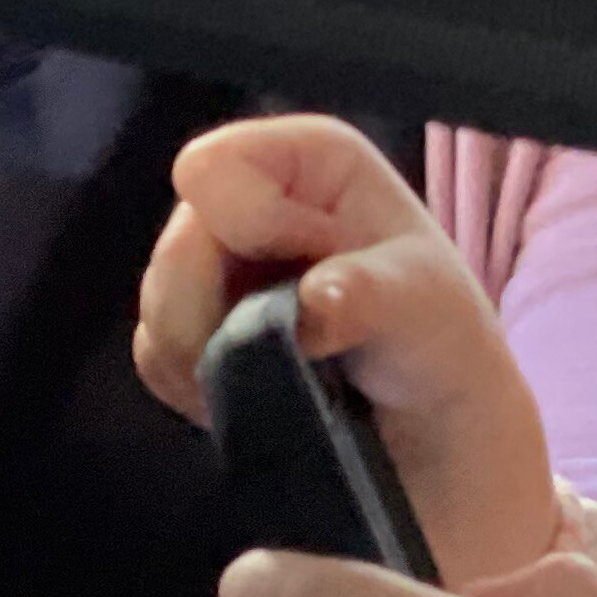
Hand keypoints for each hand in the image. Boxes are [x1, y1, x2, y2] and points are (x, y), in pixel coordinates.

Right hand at [132, 113, 555, 586]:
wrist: (432, 436)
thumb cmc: (442, 344)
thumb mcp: (426, 306)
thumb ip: (368, 294)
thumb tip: (310, 305)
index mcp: (307, 161)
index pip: (213, 169)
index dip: (245, 229)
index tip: (310, 277)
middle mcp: (252, 199)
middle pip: (175, 241)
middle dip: (220, 304)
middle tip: (297, 346)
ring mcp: (217, 267)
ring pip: (158, 303)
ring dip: (210, 353)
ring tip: (287, 376)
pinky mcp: (195, 331)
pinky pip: (154, 354)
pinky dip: (196, 385)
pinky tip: (253, 395)